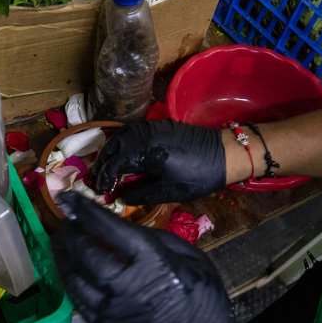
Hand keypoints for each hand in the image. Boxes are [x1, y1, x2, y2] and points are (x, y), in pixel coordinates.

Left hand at [52, 192, 261, 322]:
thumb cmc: (205, 302)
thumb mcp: (193, 259)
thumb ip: (158, 240)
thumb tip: (127, 228)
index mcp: (152, 262)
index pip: (109, 228)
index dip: (85, 210)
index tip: (69, 197)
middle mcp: (126, 284)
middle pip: (85, 251)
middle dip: (69, 232)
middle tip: (63, 219)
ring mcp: (112, 310)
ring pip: (75, 276)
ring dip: (63, 256)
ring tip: (60, 241)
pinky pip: (79, 300)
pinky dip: (70, 280)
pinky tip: (69, 269)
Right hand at [92, 120, 225, 205]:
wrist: (223, 154)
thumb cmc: (197, 176)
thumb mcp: (168, 192)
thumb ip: (140, 194)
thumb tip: (120, 197)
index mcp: (144, 151)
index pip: (113, 165)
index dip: (104, 179)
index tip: (100, 191)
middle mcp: (143, 135)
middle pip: (112, 147)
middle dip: (102, 163)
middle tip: (98, 179)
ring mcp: (150, 127)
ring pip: (120, 136)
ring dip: (110, 151)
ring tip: (107, 168)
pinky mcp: (158, 125)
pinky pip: (132, 131)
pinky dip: (122, 143)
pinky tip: (123, 155)